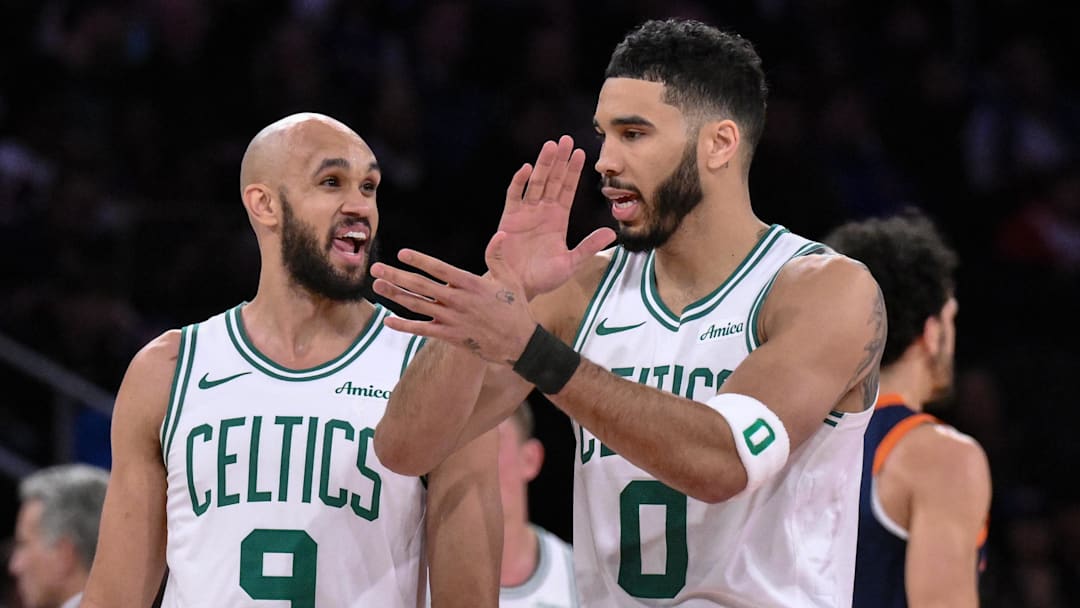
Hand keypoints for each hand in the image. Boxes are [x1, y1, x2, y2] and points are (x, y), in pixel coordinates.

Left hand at [370, 237, 537, 365]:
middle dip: (396, 276)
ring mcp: (452, 319)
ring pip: (418, 306)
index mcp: (471, 284)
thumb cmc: (515, 309)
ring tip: (377, 286)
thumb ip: (498, 257)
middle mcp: (458, 301)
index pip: (440, 269)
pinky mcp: (450, 335)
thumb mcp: (510, 280)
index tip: (402, 253)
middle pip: (421, 287)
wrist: (520, 343)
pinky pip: (423, 330)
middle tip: (375, 268)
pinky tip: (387, 321)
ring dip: (395, 296)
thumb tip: (501, 234)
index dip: (420, 261)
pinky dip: (404, 327)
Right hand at [496, 135, 614, 298]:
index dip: (573, 172)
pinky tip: (526, 168)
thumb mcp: (571, 262)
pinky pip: (514, 196)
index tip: (580, 153)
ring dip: (543, 164)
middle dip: (559, 160)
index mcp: (557, 219)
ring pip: (535, 183)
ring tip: (550, 146)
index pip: (567, 189)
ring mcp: (525, 214)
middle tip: (565, 139)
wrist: (518, 288)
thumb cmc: (543, 277)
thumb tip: (612, 234)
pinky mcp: (509, 219)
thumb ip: (589, 246)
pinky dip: (519, 182)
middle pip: (552, 180)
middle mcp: (541, 212)